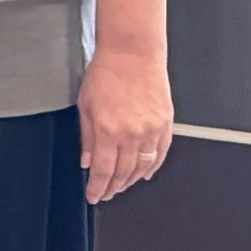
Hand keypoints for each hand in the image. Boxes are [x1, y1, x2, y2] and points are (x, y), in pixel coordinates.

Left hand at [78, 45, 173, 203]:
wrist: (132, 54)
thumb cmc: (106, 73)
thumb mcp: (85, 104)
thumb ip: (86, 136)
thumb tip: (86, 161)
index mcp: (107, 130)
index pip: (102, 170)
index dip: (97, 187)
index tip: (93, 196)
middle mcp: (131, 134)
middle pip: (123, 172)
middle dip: (113, 187)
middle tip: (106, 194)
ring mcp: (151, 131)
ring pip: (142, 167)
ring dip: (131, 181)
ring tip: (121, 186)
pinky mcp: (165, 126)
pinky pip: (160, 154)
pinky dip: (152, 167)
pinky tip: (143, 174)